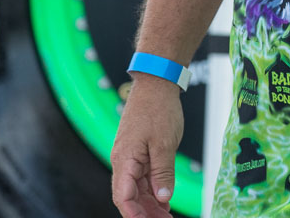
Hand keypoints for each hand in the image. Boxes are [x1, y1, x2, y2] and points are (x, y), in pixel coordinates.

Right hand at [110, 77, 184, 217]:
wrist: (156, 84)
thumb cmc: (158, 108)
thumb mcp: (165, 143)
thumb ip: (163, 172)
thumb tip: (163, 197)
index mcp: (124, 159)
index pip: (123, 196)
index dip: (134, 214)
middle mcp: (123, 161)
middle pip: (129, 196)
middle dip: (144, 213)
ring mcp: (130, 157)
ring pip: (136, 189)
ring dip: (149, 204)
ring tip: (166, 216)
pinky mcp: (138, 153)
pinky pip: (142, 178)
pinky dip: (152, 190)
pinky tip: (164, 201)